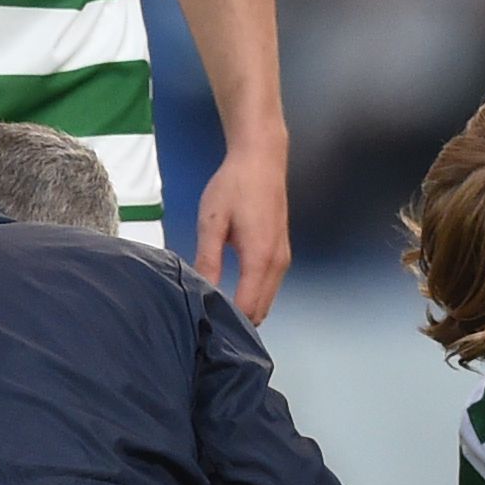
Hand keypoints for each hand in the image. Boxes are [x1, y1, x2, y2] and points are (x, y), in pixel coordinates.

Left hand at [191, 137, 291, 319]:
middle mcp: (277, 264)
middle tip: (206, 322)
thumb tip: (201, 292)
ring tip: (215, 309)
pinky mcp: (282, 252)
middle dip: (237, 321)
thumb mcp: (212, 223)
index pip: (247, 308)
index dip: (227, 321)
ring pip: (267, 300)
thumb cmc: (234, 186)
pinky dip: (254, 296)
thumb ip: (208, 260)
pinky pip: (269, 286)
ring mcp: (283, 258)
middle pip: (261, 311)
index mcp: (259, 258)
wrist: (261, 158)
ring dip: (247, 309)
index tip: (203, 325)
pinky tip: (232, 292)